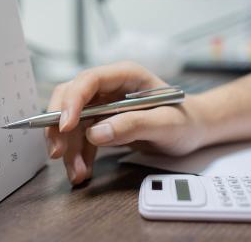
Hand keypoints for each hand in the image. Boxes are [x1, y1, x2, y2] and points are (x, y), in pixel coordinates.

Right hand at [46, 61, 207, 184]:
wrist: (193, 131)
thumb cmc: (185, 121)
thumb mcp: (166, 124)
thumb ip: (133, 125)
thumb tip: (96, 134)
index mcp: (125, 75)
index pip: (88, 80)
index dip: (71, 101)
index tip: (64, 126)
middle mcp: (109, 86)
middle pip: (70, 98)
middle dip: (60, 126)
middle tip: (58, 153)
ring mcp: (104, 104)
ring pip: (72, 121)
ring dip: (69, 147)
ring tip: (77, 174)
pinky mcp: (102, 121)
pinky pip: (81, 136)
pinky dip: (78, 154)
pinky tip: (82, 170)